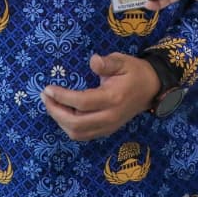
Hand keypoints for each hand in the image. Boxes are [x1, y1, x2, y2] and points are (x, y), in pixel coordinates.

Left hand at [42, 53, 158, 140]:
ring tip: (51, 104)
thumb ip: (107, 63)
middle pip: (76, 123)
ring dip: (60, 121)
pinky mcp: (107, 130)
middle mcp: (110, 117)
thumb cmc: (134, 72)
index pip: (82, 103)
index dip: (62, 97)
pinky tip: (62, 114)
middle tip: (45, 97)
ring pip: (78, 133)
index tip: (48, 88)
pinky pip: (84, 135)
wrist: (152, 88)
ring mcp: (109, 126)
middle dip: (56, 112)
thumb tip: (93, 61)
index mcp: (113, 98)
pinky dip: (69, 127)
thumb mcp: (122, 61)